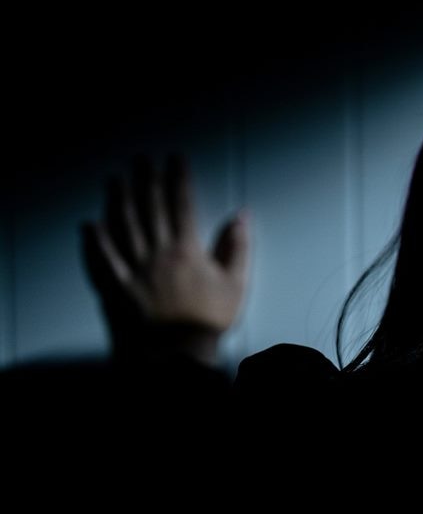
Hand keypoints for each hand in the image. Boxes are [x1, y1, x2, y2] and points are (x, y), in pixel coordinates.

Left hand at [81, 153, 249, 365]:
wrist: (176, 354)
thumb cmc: (207, 323)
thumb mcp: (235, 285)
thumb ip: (237, 248)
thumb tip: (241, 217)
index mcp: (187, 251)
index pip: (182, 204)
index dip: (178, 178)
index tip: (176, 160)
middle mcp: (156, 254)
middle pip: (149, 207)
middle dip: (146, 179)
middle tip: (142, 159)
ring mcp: (132, 270)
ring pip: (123, 226)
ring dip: (119, 199)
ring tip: (117, 180)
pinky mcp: (114, 288)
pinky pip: (100, 260)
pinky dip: (94, 241)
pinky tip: (89, 225)